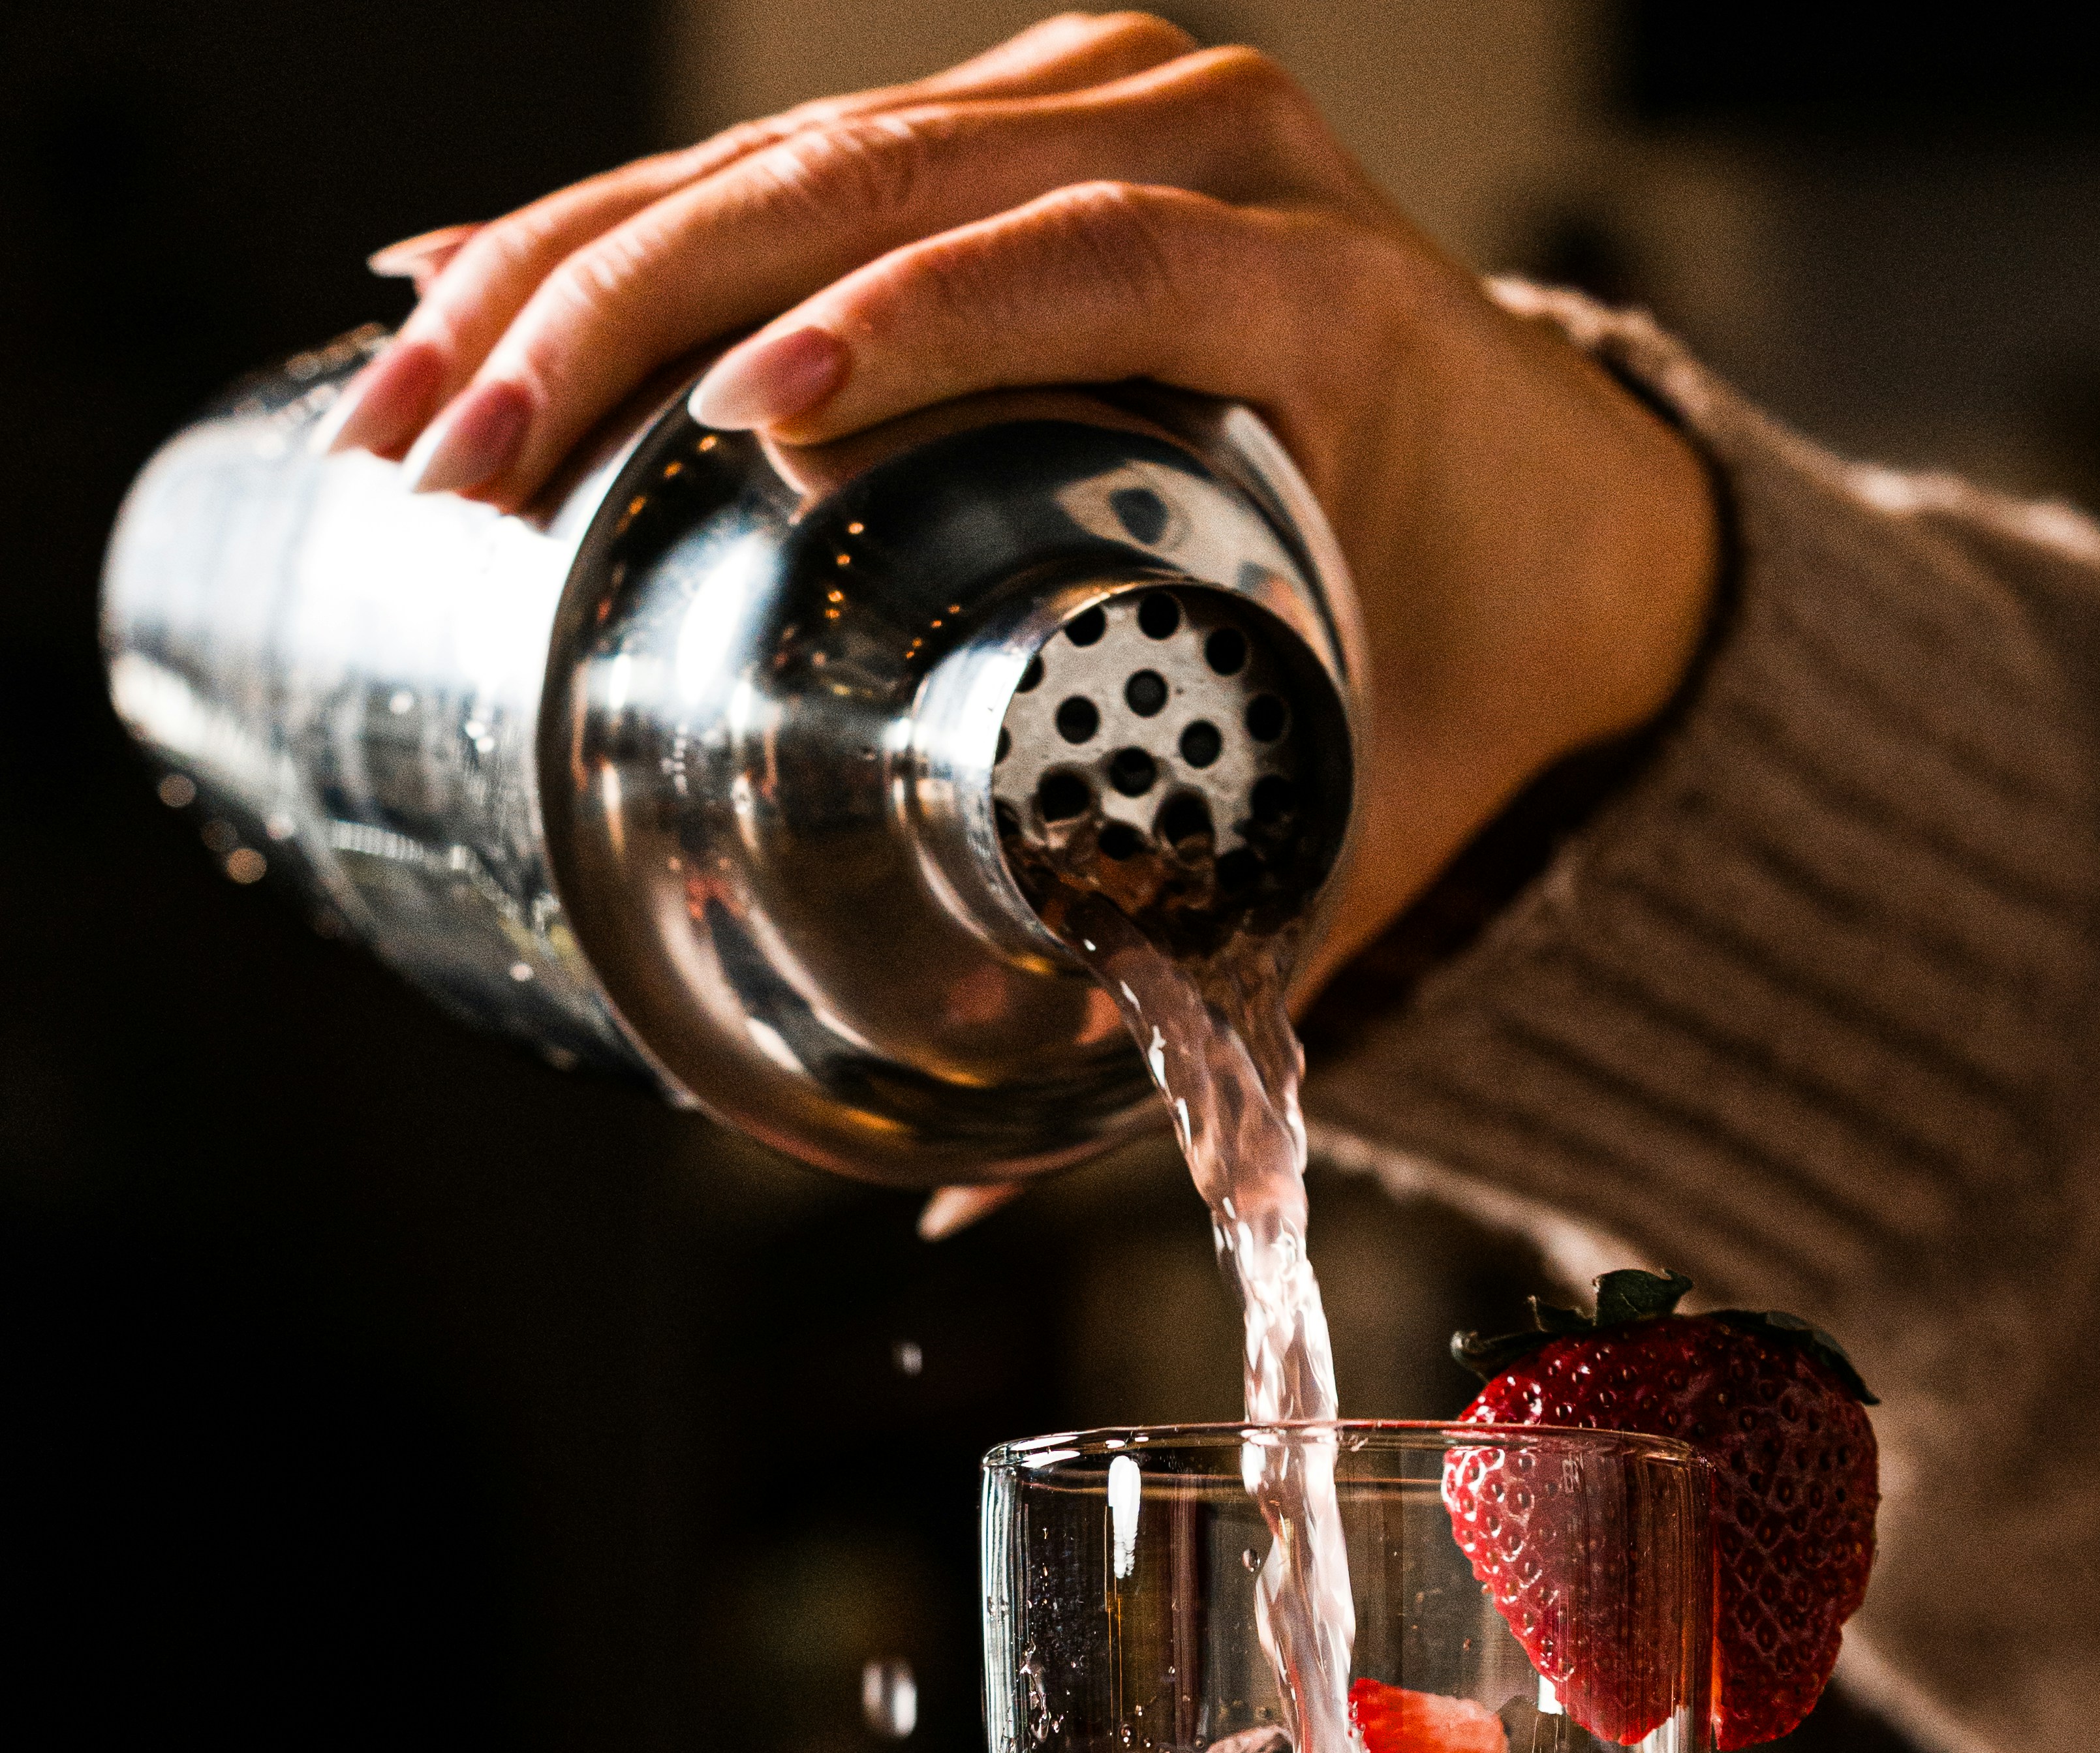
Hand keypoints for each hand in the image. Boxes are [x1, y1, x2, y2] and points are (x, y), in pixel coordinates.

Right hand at [320, 15, 1717, 984]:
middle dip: (637, 303)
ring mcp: (1115, 99)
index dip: (904, 330)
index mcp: (1320, 299)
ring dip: (578, 260)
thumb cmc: (1473, 664)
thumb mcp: (1363, 813)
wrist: (1582, 530)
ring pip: (808, 143)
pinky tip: (463, 277)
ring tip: (417, 400)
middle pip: (889, 173)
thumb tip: (970, 1197)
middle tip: (470, 450)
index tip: (742, 421)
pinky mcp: (1028, 109)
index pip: (1086, 267)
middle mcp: (1214, 145)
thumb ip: (1204, 1001)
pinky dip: (624, 216)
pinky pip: (800, 145)